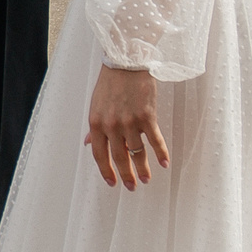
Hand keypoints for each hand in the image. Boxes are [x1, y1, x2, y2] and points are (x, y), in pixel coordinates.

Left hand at [85, 65, 168, 189]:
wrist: (126, 64)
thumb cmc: (109, 84)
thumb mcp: (95, 105)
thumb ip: (93, 127)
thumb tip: (87, 143)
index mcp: (96, 123)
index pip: (98, 154)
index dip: (106, 170)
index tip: (112, 182)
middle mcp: (111, 125)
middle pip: (119, 157)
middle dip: (126, 175)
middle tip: (132, 186)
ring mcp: (129, 122)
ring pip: (137, 153)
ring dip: (143, 168)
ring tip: (146, 179)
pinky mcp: (147, 117)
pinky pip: (155, 141)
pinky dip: (161, 154)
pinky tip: (164, 163)